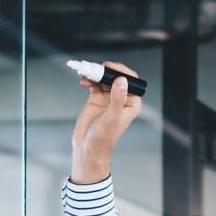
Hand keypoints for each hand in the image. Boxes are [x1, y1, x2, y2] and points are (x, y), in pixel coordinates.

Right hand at [70, 60, 142, 182]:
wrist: (87, 148)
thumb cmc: (103, 138)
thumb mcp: (112, 117)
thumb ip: (118, 99)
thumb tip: (122, 81)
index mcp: (131, 104)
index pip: (131, 81)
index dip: (121, 71)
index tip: (109, 67)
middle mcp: (121, 99)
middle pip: (116, 77)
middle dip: (106, 70)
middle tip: (96, 68)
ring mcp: (108, 99)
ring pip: (104, 78)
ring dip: (96, 74)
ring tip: (87, 73)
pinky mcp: (97, 99)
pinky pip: (95, 83)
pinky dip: (89, 79)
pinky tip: (84, 81)